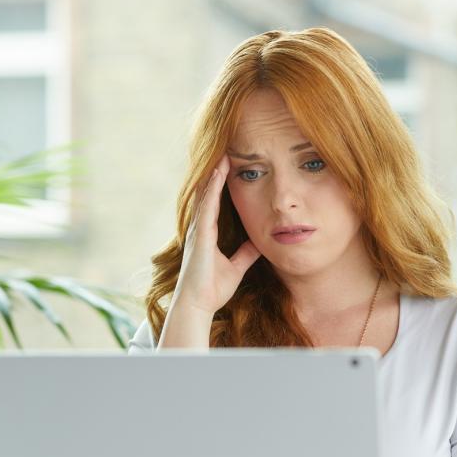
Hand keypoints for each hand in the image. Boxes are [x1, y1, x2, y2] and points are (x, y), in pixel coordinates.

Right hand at [173, 154, 260, 314]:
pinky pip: (207, 206)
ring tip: (223, 153)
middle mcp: (199, 229)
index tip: (228, 167)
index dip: (220, 185)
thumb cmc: (212, 290)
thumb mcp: (236, 268)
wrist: (198, 305)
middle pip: (207, 194)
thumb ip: (245, 254)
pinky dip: (213, 188)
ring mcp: (198, 230)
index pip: (214, 203)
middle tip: (225, 151)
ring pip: (206, 195)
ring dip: (214, 174)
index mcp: (206, 235)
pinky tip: (218, 173)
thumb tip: (259, 243)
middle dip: (215, 173)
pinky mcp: (200, 235)